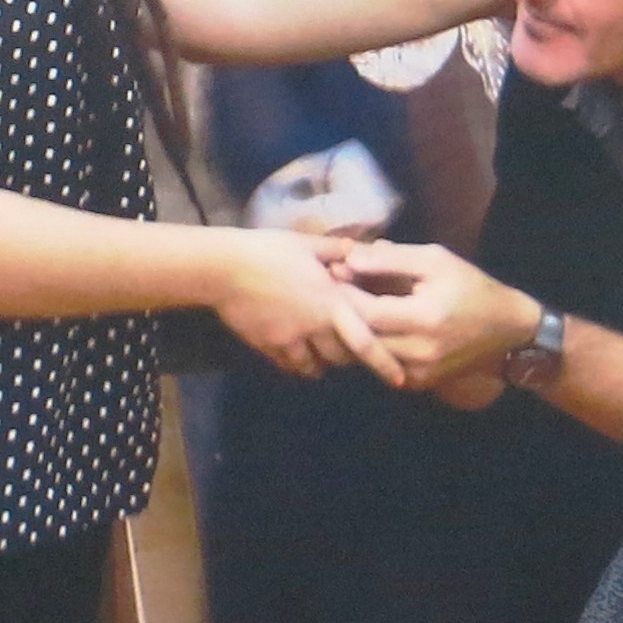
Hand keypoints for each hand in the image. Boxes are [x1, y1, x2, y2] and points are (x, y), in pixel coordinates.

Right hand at [211, 230, 403, 382]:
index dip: (385, 362)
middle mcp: (314, 326)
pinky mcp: (267, 346)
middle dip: (349, 356)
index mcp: (331, 300)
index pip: (366, 339)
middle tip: (352, 351)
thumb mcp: (306, 243)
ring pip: (314, 365)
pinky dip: (296, 362)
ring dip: (321, 362)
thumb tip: (356, 249)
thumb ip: (335, 249)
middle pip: (342, 356)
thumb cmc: (268, 249)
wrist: (223, 268)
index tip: (400, 379)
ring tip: (321, 352)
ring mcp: (290, 340)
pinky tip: (294, 352)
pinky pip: (288, 364)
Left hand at [335, 241, 536, 390]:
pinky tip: (367, 327)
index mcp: (425, 318)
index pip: (367, 312)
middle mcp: (420, 353)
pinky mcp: (418, 384)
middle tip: (331, 290)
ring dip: (352, 332)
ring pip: (367, 355)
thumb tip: (347, 258)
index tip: (332, 273)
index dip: (344, 293)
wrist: (507, 330)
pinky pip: (381, 366)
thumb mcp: (435, 261)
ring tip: (345, 306)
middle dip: (343, 313)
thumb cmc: (470, 286)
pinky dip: (371, 347)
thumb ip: (390, 259)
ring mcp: (418, 374)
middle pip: (362, 337)